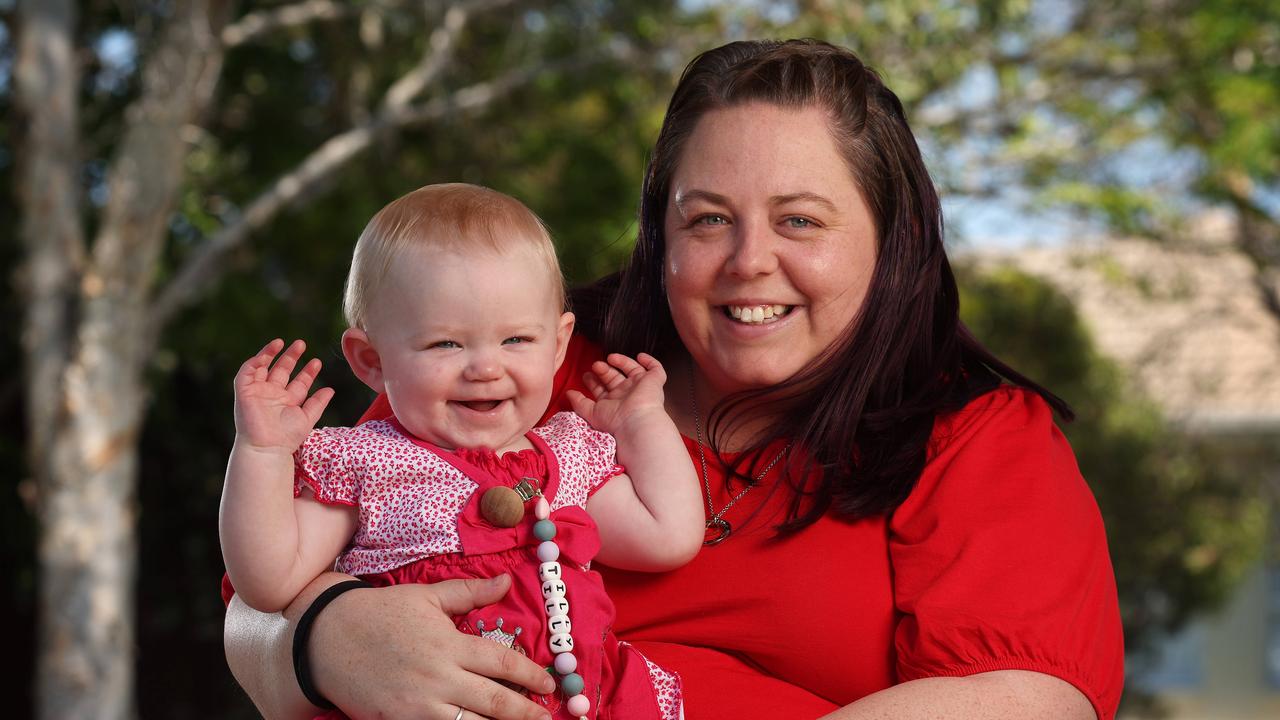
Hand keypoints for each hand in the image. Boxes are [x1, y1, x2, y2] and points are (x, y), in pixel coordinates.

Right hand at [233, 338, 333, 453]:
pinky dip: (254, 362)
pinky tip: (265, 354)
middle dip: (291, 357)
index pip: (299, 382)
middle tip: (301, 344)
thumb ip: (318, 403)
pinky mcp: (244, 392)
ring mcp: (258, 393)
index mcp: (287, 402)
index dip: (308, 372)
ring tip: (281, 342)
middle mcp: (272, 395)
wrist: (267, 447)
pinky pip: (246, 372)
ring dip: (270, 354)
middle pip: (281, 370)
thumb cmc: (287, 437)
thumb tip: (331, 390)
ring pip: (263, 367)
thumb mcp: (307, 417)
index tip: (317, 362)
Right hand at [308, 575, 555, 719]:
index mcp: (450, 644)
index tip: (549, 685)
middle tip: (546, 719)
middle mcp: (439, 676)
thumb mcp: (426, 597)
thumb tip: (507, 581)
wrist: (326, 638)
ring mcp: (419, 704)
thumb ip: (469, 593)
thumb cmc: (380, 613)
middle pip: (494, 701)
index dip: (531, 676)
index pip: (502, 664)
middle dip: (525, 713)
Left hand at [567, 352, 667, 436]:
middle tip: (596, 365)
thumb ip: (579, 402)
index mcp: (613, 403)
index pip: (602, 389)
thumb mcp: (590, 412)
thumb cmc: (614, 421)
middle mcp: (627, 395)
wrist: (635, 422)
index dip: (593, 381)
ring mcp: (641, 387)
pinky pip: (656, 369)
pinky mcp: (654, 382)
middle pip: (615, 378)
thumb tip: (568, 393)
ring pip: (633, 370)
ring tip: (611, 357)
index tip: (585, 375)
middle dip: (604, 370)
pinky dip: (650, 361)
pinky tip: (640, 357)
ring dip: (622, 362)